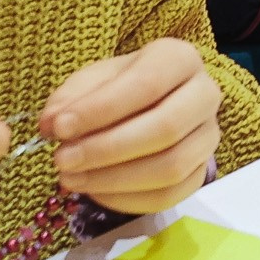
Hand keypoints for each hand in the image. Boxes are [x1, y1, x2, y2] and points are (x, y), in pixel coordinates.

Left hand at [41, 38, 224, 214]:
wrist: (148, 105)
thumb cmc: (119, 88)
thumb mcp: (91, 81)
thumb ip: (69, 99)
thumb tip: (51, 125)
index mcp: (180, 59)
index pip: (147, 83)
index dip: (101, 109)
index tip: (59, 128)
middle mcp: (205, 96)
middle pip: (166, 128)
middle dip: (107, 149)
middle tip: (62, 160)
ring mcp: (208, 138)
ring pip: (170, 168)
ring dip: (113, 179)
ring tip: (71, 178)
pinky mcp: (202, 173)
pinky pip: (169, 196)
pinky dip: (126, 199)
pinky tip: (94, 191)